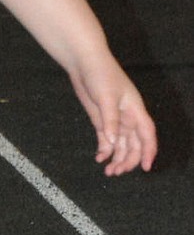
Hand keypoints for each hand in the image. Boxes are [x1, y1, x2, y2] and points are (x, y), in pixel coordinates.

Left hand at [68, 55, 155, 175]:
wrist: (84, 62)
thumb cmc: (100, 74)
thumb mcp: (106, 97)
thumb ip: (110, 121)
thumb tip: (115, 143)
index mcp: (135, 110)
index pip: (147, 134)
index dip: (149, 151)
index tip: (146, 167)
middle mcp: (128, 117)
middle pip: (134, 144)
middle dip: (128, 160)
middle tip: (116, 172)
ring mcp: (115, 120)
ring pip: (121, 144)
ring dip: (117, 158)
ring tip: (109, 171)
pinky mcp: (102, 120)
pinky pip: (106, 139)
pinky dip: (105, 150)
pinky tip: (99, 158)